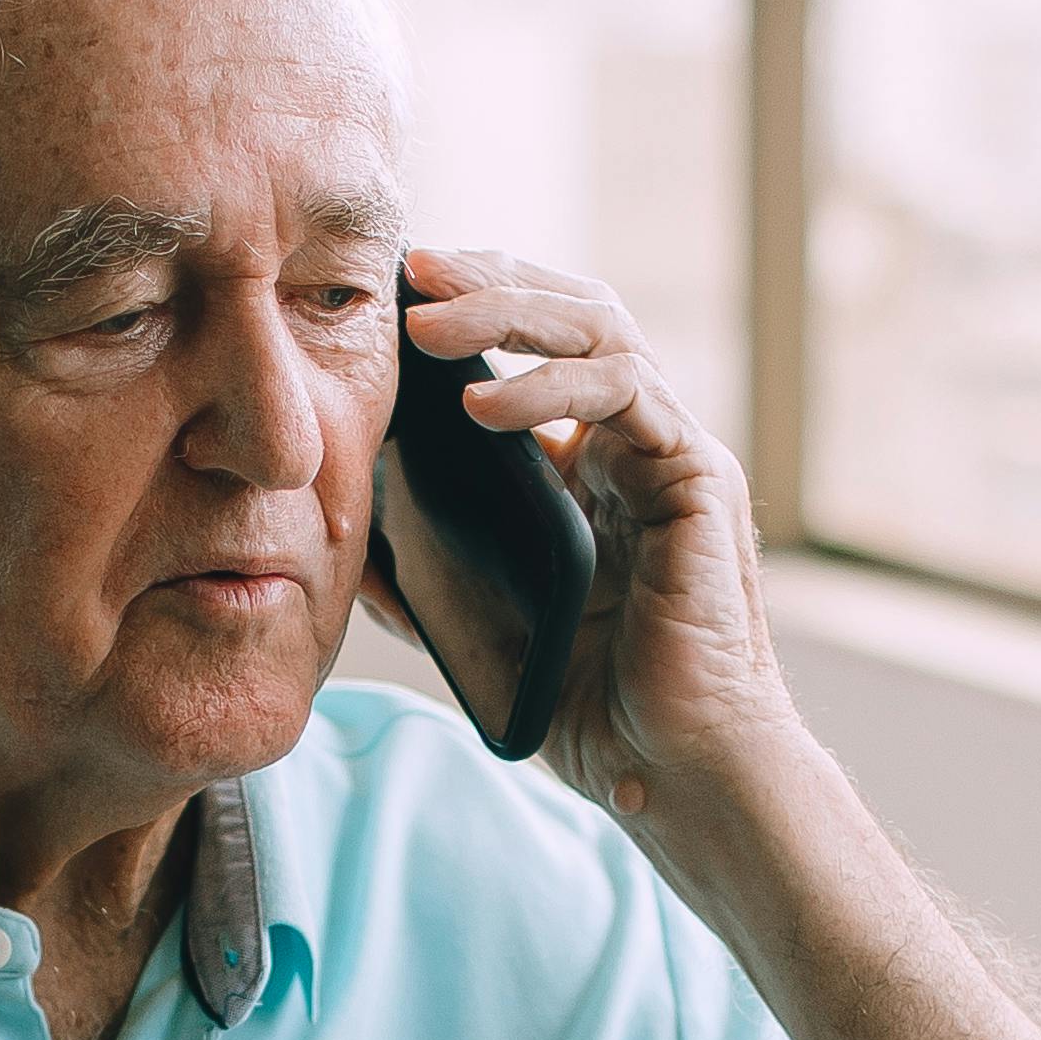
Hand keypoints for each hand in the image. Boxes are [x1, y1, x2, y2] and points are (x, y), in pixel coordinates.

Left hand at [399, 247, 797, 820]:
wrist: (667, 770)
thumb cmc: (588, 707)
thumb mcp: (479, 623)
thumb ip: (423, 576)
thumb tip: (341, 537)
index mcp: (592, 462)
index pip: (540, 343)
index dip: (476, 304)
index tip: (396, 291)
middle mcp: (638, 442)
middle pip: (574, 311)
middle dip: (490, 280)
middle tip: (412, 269)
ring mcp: (673, 454)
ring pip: (602, 329)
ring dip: (510, 313)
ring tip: (428, 325)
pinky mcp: (698, 478)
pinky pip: (625, 394)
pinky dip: (550, 385)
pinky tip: (481, 404)